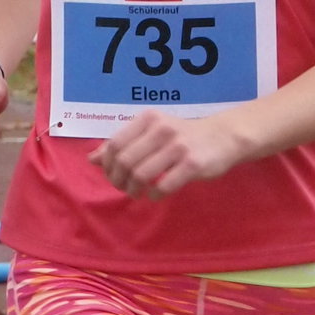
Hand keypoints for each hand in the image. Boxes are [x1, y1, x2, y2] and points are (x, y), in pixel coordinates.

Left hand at [93, 108, 246, 199]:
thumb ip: (124, 143)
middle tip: (124, 188)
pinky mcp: (192, 164)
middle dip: (119, 180)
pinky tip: (155, 194)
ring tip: (137, 193)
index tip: (113, 176)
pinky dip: (153, 195)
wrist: (223, 136)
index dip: (108, 165)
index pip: (115, 144)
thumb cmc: (182, 135)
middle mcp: (161, 129)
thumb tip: (92, 159)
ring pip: (141, 175)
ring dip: (134, 190)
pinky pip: (163, 186)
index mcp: (148, 119)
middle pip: (126, 161)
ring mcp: (178, 147)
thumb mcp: (152, 132)